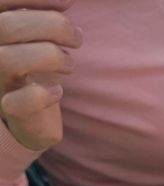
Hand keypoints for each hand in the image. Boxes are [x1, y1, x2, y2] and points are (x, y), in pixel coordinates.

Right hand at [0, 0, 81, 151]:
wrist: (33, 116)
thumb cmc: (35, 68)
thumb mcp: (39, 36)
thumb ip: (44, 15)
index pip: (1, 1)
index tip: (68, 2)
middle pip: (6, 26)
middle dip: (51, 25)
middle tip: (76, 38)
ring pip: (7, 60)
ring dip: (49, 57)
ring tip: (69, 64)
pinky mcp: (9, 111)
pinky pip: (18, 103)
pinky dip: (43, 95)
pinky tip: (58, 91)